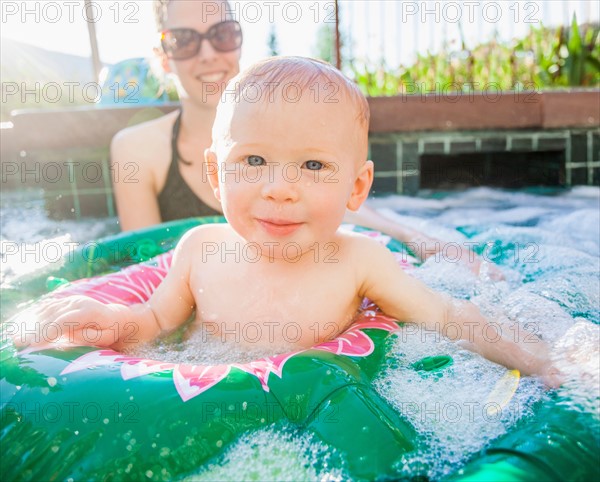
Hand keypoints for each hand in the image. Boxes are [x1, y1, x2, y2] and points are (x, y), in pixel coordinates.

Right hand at [8, 295, 123, 348]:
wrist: (113, 316)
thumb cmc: (109, 331)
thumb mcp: (106, 337)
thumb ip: (91, 337)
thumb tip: (72, 335)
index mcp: (90, 311)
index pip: (66, 321)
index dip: (49, 331)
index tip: (35, 342)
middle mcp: (78, 302)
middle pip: (53, 316)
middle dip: (35, 329)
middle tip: (19, 342)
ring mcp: (70, 300)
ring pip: (48, 310)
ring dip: (31, 323)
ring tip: (18, 337)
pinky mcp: (64, 301)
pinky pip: (47, 307)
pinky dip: (35, 315)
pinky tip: (24, 323)